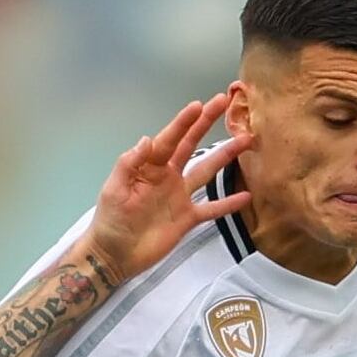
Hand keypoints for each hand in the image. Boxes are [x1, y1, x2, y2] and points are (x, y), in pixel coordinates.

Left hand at [85, 95, 254, 280]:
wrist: (115, 254)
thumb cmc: (110, 220)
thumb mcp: (114, 189)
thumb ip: (129, 164)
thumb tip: (147, 139)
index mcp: (149, 167)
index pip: (169, 140)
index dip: (183, 123)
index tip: (199, 105)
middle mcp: (168, 176)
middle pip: (191, 145)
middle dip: (205, 124)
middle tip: (223, 102)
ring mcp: (180, 197)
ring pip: (207, 171)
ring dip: (225, 156)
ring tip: (245, 142)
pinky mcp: (188, 218)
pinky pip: (212, 209)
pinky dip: (228, 203)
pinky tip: (246, 196)